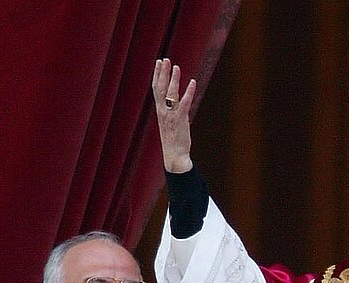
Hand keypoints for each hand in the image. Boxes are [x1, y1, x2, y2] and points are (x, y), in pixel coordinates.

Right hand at [152, 59, 196, 173]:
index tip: (158, 63)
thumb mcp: (169, 124)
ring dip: (173, 79)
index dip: (157, 75)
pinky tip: (192, 82)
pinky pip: (184, 103)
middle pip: (160, 88)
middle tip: (164, 59)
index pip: (156, 89)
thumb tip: (176, 101)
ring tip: (176, 67)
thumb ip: (171, 111)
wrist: (174, 157)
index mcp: (160, 111)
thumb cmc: (173, 141)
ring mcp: (171, 115)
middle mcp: (163, 111)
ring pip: (170, 93)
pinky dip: (188, 92)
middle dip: (162, 72)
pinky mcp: (180, 120)